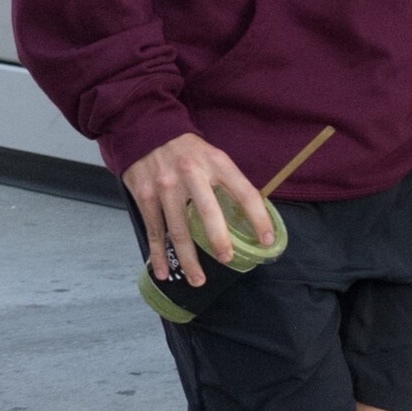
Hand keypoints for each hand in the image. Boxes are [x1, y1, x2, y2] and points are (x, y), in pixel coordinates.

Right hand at [122, 131, 273, 287]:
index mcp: (216, 163)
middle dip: (219, 240)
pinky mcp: (145, 196)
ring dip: (188, 260)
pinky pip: (154, 231)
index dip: (258, 218)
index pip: (244, 192)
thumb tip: (247, 217)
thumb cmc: (186, 150)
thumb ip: (228, 181)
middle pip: (208, 213)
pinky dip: (158, 255)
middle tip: (226, 259)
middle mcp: (191, 174)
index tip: (266, 240)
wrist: (145, 130)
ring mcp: (166, 186)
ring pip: (178, 230)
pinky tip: (164, 272)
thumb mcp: (213, 155)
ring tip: (198, 280)